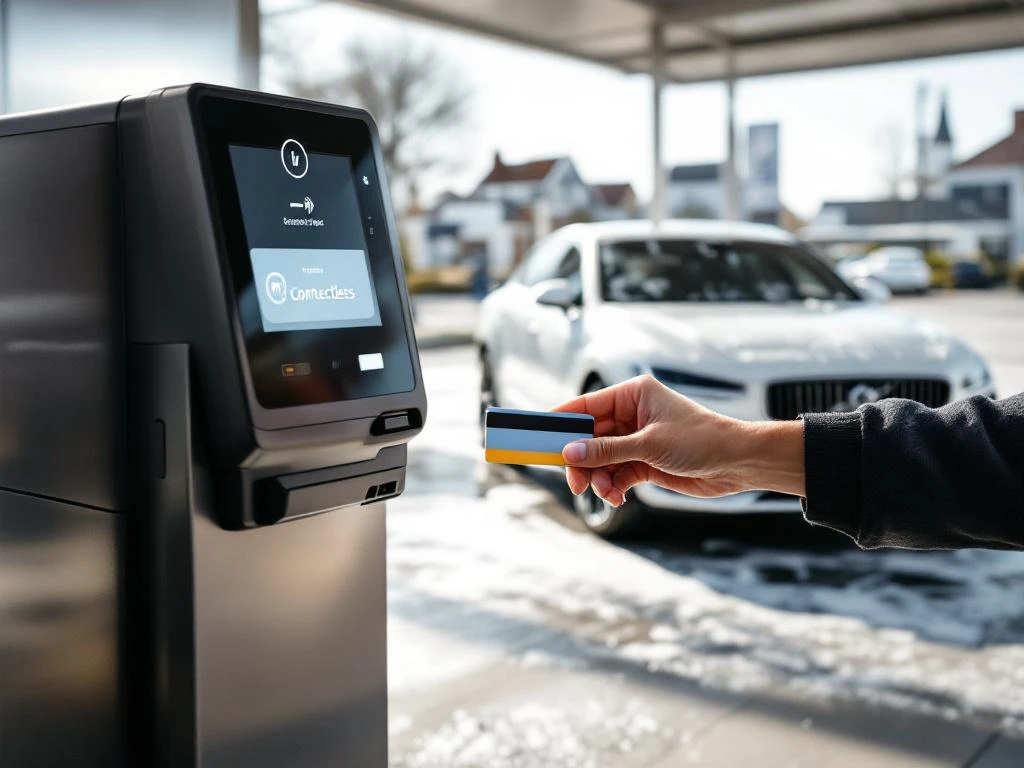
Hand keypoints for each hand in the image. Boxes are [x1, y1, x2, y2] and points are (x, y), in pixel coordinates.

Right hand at [553, 375, 804, 506]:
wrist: (738, 463)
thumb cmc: (700, 440)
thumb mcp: (648, 445)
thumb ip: (606, 451)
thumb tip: (569, 453)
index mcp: (633, 394)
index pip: (586, 405)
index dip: (561, 420)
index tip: (538, 435)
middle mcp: (632, 414)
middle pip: (589, 436)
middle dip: (581, 460)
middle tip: (574, 482)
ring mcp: (637, 439)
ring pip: (601, 459)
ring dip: (598, 478)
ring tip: (606, 493)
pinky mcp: (645, 461)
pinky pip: (616, 473)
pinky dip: (612, 486)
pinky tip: (617, 497)